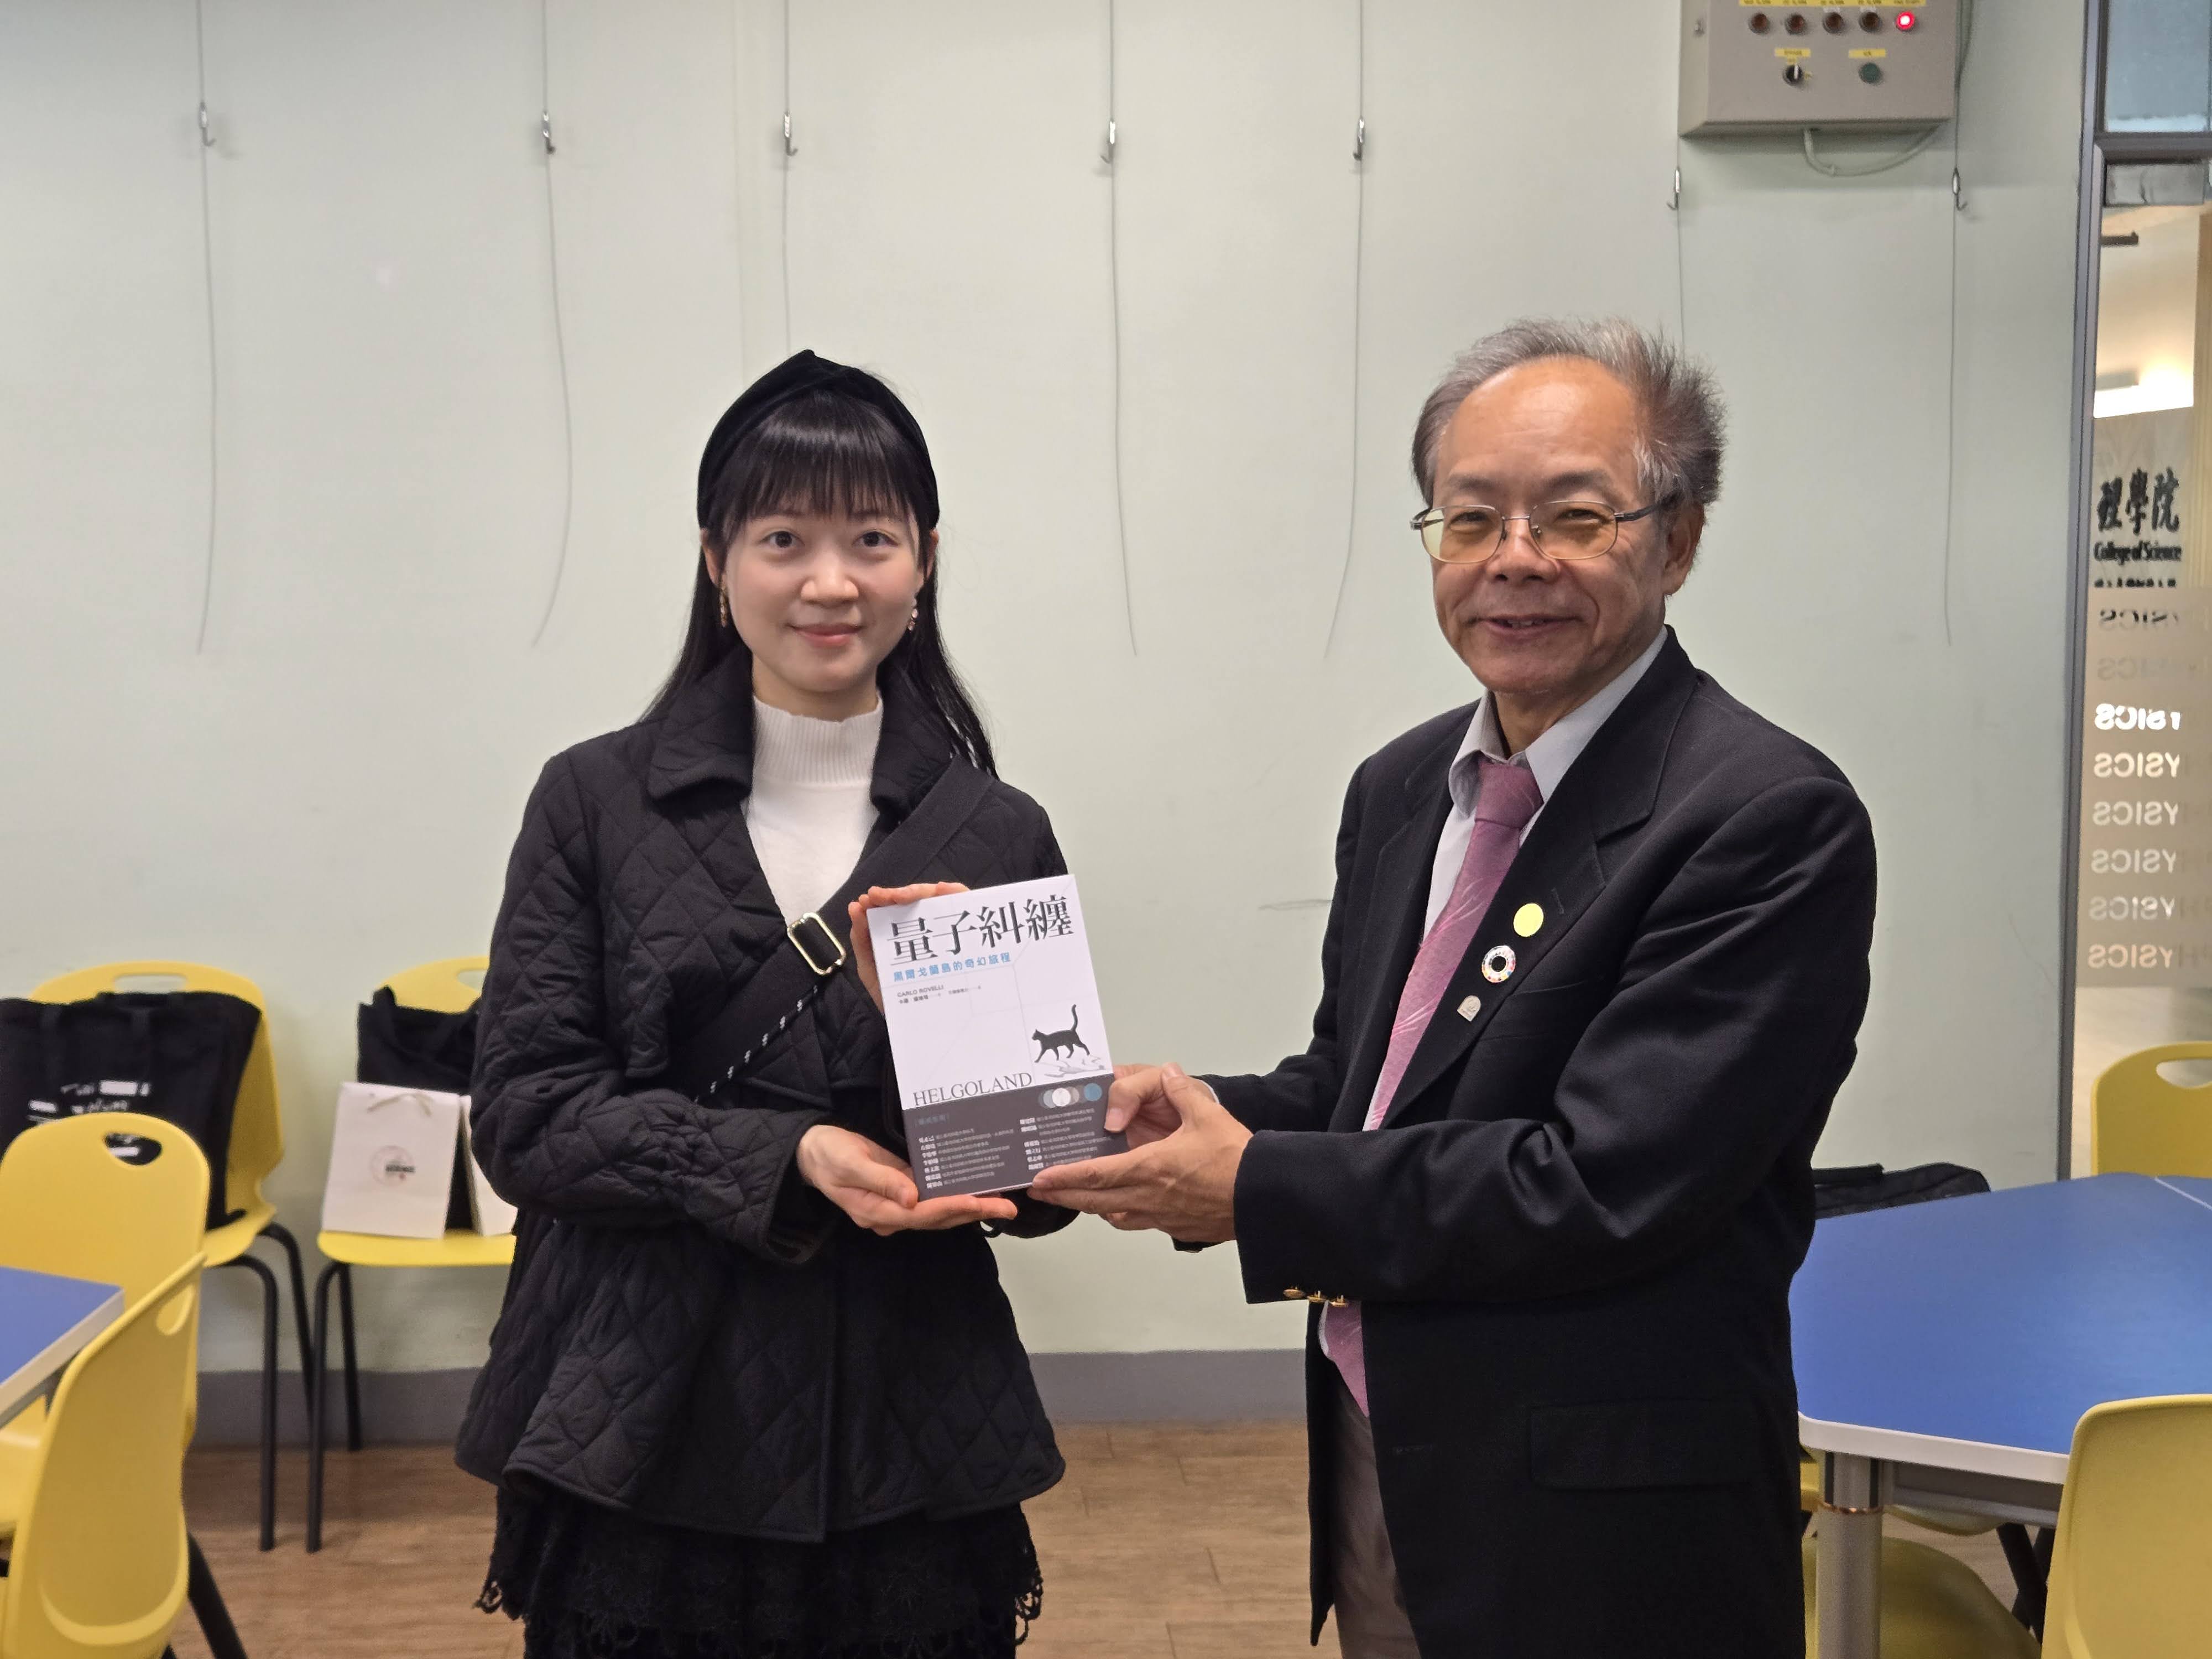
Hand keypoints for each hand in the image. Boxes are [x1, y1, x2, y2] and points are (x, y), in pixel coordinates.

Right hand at [795, 1123, 1016, 1235]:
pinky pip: (931, 1198)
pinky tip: (975, 1188)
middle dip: (974, 1212)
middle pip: (938, 1218)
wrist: (811, 1152)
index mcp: (877, 1212)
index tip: (983, 1204)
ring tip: (1001, 1201)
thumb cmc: (828, 1155)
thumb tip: (912, 1197)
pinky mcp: (900, 1192)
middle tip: (1009, 1207)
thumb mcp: (849, 1164)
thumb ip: (881, 1180)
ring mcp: (897, 1206)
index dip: (955, 1208)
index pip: (924, 1214)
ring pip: (938, 1212)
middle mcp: (891, 1215)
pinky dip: (953, 1195)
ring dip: (969, 1207)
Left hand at [846, 883, 969, 1010]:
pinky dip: (955, 893)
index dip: (883, 898)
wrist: (925, 1032)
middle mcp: (929, 929)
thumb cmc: (898, 1001)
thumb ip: (862, 941)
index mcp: (906, 934)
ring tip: (901, 895)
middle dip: (897, 893)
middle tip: (879, 896)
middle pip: (918, 899)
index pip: (897, 907)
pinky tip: (941, 891)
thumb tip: (855, 907)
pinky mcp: (970, 934)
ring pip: (940, 898)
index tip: (868, 899)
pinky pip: (966, 906)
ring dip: (920, 891)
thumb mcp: (873, 971)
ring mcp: (950, 930)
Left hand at [1028, 1065, 1249, 1242]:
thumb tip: (1169, 1073)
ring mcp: (1162, 1216)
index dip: (1064, 1178)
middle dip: (1064, 1196)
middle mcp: (1149, 1197)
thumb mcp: (1207, 1114)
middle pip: (1094, 1201)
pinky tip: (1122, 1208)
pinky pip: (1139, 1223)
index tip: (1040, 1179)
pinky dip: (1122, 1215)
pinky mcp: (1177, 1227)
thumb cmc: (1237, 1160)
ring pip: (1114, 1216)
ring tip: (1077, 1199)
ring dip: (1091, 1207)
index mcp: (1150, 1167)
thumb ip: (1182, 1090)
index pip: (1095, 1175)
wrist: (1266, 1197)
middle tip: (1039, 1192)